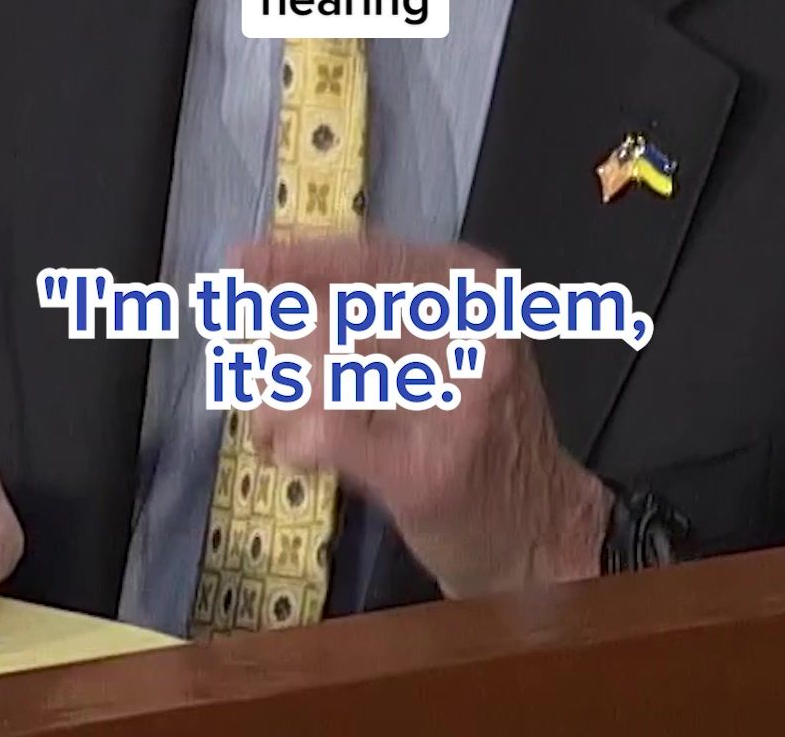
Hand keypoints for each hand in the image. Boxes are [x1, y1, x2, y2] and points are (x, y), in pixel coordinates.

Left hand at [239, 236, 611, 598]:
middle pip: (340, 314)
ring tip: (272, 420)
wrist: (540, 525)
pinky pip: (328, 433)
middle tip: (258, 372)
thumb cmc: (481, 425)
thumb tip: (275, 279)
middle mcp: (471, 334)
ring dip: (277, 398)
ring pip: (325, 372)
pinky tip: (292, 450)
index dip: (300, 261)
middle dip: (278, 344)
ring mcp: (454, 402)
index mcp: (474, 287)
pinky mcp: (426, 470)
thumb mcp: (449, 339)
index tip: (243, 262)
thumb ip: (377, 304)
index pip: (371, 259)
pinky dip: (294, 439)